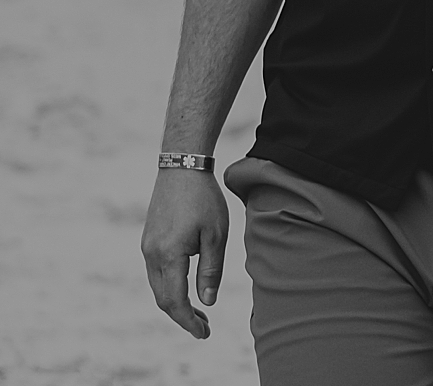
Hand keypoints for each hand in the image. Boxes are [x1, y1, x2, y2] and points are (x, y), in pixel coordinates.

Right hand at [140, 167, 229, 339]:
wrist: (181, 169)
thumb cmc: (204, 199)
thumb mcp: (217, 235)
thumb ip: (211, 270)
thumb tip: (206, 301)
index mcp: (169, 255)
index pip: (174, 301)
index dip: (188, 321)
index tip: (203, 333)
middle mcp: (151, 255)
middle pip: (163, 298)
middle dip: (182, 316)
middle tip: (204, 327)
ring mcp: (146, 248)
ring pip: (157, 287)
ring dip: (175, 303)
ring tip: (199, 312)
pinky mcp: (148, 241)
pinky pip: (156, 273)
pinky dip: (169, 287)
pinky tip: (186, 288)